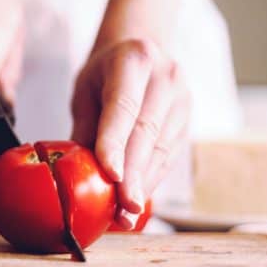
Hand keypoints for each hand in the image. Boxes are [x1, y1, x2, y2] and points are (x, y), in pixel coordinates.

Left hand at [71, 39, 189, 228]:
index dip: (116, 142)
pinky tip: (136, 200)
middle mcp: (166, 77)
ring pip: (162, 149)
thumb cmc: (105, 73)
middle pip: (147, 132)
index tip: (111, 175)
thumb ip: (84, 126)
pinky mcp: (189, 121)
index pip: (124, 106)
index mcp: (134, 59)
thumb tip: (77, 173)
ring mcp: (183, 99)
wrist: (141, 51)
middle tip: (121, 209)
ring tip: (125, 214)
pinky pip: (169, 157)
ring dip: (143, 185)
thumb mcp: (85, 89)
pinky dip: (151, 181)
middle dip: (133, 175)